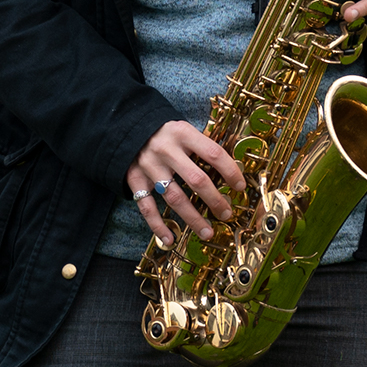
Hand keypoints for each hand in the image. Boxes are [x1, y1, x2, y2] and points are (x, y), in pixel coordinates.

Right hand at [125, 121, 246, 247]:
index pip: (213, 154)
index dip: (230, 172)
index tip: (240, 187)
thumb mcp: (184, 129)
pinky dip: (158, 225)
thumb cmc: (164, 132)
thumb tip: (233, 167)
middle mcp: (166, 150)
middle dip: (215, 200)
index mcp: (182, 134)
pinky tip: (170, 239)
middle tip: (226, 214)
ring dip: (192, 218)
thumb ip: (203, 144)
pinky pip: (147, 207)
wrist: (126, 127)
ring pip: (174, 197)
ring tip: (207, 232)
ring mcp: (149, 166)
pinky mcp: (134, 179)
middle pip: (196, 179)